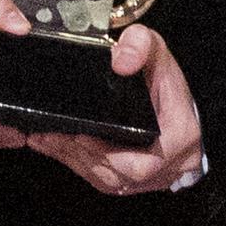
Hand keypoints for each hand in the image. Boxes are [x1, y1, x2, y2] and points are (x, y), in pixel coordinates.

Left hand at [27, 24, 204, 194]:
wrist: (176, 103)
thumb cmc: (167, 82)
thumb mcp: (157, 52)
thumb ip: (141, 45)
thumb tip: (120, 61)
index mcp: (179, 137)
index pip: (143, 163)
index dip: (109, 155)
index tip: (82, 134)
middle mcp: (168, 166)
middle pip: (117, 176)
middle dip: (81, 156)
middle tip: (52, 135)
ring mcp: (150, 178)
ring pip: (106, 181)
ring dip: (74, 160)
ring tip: (46, 139)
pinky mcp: (131, 181)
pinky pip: (102, 180)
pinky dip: (76, 163)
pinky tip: (54, 147)